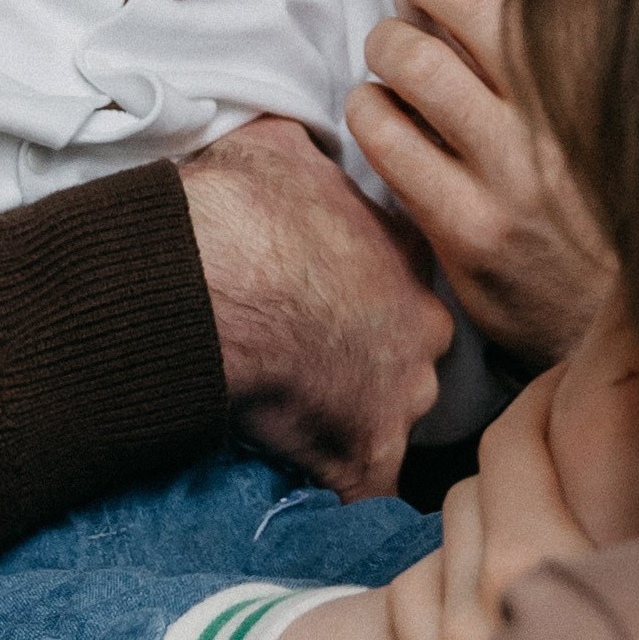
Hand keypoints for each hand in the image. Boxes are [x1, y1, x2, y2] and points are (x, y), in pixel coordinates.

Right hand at [178, 115, 451, 498]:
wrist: (213, 273)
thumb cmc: (239, 205)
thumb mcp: (278, 147)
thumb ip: (305, 157)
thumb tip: (294, 146)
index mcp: (407, 255)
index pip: (406, 286)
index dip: (365, 303)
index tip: (329, 313)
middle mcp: (425, 327)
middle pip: (410, 358)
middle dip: (370, 368)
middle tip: (310, 370)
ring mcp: (402, 395)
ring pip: (391, 420)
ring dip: (352, 426)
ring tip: (295, 427)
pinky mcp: (368, 452)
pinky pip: (367, 491)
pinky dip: (342, 493)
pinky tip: (312, 492)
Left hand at [346, 0, 611, 364]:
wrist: (631, 322)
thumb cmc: (609, 179)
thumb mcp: (609, 80)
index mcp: (609, 62)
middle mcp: (568, 110)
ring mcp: (516, 172)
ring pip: (410, 56)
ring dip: (389, 43)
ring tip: (397, 55)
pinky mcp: (468, 229)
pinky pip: (384, 135)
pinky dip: (372, 111)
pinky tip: (387, 117)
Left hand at [384, 368, 592, 639]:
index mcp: (545, 577)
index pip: (524, 437)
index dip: (563, 387)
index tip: (609, 362)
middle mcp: (481, 614)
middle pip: (481, 474)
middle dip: (532, 435)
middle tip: (588, 415)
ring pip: (446, 530)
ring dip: (494, 508)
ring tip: (560, 506)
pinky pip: (414, 594)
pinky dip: (450, 572)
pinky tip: (507, 580)